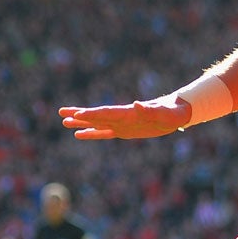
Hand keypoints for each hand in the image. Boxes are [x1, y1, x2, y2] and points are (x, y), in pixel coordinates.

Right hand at [59, 97, 189, 139]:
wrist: (177, 113)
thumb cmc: (172, 112)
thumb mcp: (165, 113)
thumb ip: (151, 110)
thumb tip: (137, 104)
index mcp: (129, 112)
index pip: (107, 112)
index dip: (92, 114)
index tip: (77, 114)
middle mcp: (122, 116)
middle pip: (97, 115)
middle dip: (79, 115)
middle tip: (61, 113)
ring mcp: (121, 124)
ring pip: (97, 123)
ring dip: (81, 123)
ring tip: (64, 122)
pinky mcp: (124, 131)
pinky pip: (105, 133)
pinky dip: (92, 133)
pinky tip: (79, 134)